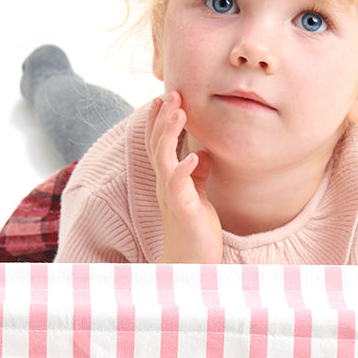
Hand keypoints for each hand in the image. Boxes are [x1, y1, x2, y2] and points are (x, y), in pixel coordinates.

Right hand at [146, 92, 222, 263]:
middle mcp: (165, 185)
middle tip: (173, 93)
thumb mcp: (196, 196)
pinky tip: (193, 156)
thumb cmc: (196, 231)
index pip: (159, 144)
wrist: (192, 264)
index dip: (160, 120)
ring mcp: (172, 197)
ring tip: (179, 113)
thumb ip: (195, 174)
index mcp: (168, 180)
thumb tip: (200, 154)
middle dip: (164, 118)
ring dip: (170, 134)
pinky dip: (184, 170)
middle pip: (158, 145)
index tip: (166, 96)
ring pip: (164, 159)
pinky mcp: (184, 211)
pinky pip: (179, 187)